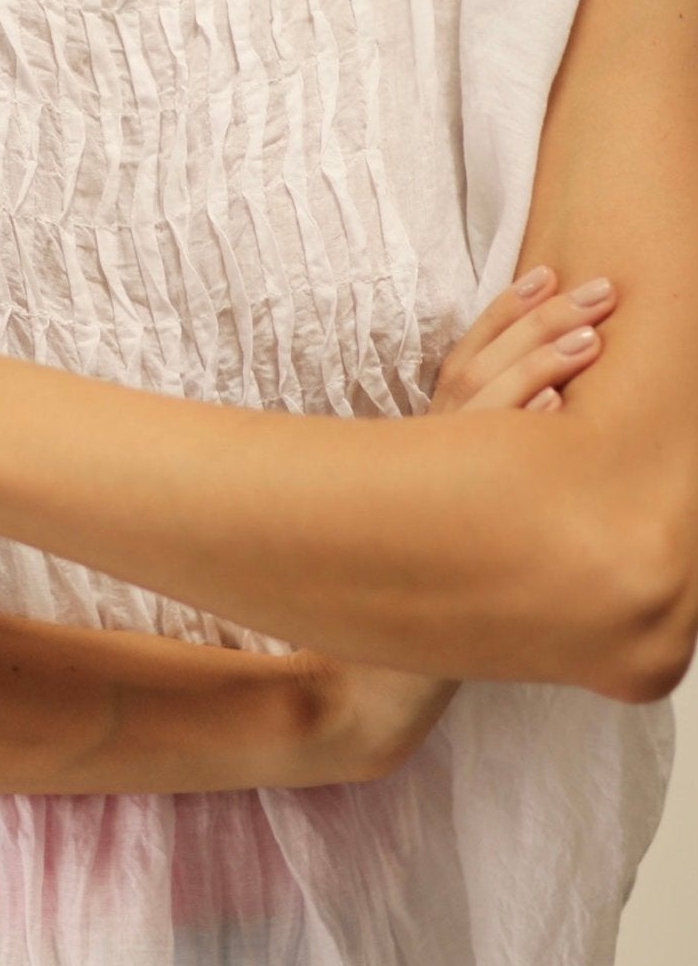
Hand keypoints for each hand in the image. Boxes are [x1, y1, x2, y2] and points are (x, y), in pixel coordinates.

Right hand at [304, 265, 617, 773]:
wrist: (372, 690)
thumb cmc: (414, 614)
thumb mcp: (445, 524)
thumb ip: (473, 468)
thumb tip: (543, 411)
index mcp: (426, 454)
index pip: (468, 365)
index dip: (506, 319)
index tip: (545, 275)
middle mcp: (425, 469)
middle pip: (481, 377)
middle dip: (538, 329)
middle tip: (594, 293)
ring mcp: (433, 502)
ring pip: (485, 416)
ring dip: (538, 370)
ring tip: (587, 339)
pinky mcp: (446, 536)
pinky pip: (483, 480)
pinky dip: (517, 438)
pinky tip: (552, 414)